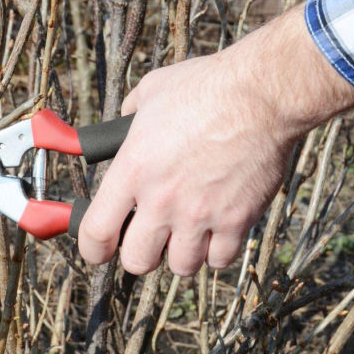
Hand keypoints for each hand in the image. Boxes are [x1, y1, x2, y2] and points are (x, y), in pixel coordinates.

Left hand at [77, 8, 353, 275]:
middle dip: (139, 252)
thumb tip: (123, 124)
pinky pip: (220, 259)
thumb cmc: (207, 87)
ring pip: (181, 266)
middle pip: (136, 261)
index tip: (97, 249)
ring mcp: (200, 214)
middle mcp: (162, 200)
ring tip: (187, 229)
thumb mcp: (152, 92)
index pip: (96, 232)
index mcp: (133, 169)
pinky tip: (217, 228)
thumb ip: (130, 116)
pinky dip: (217, 250)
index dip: (92, 248)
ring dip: (181, 252)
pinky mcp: (237, 220)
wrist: (261, 94)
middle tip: (149, 236)